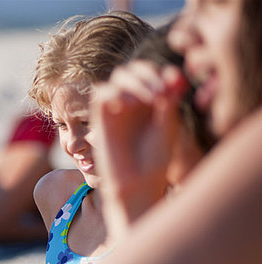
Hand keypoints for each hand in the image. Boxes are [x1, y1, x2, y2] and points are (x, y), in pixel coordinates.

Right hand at [91, 61, 187, 235]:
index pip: (154, 73)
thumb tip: (173, 73)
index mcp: (152, 101)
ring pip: (119, 77)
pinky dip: (114, 92)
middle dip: (148, 75)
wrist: (136, 183)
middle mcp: (134, 102)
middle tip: (159, 93)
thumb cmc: (156, 160)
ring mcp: (116, 108)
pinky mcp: (100, 117)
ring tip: (147, 100)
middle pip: (134, 70)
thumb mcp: (168, 126)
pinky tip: (127, 105)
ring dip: (134, 81)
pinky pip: (101, 92)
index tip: (173, 86)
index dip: (162, 74)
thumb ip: (168, 100)